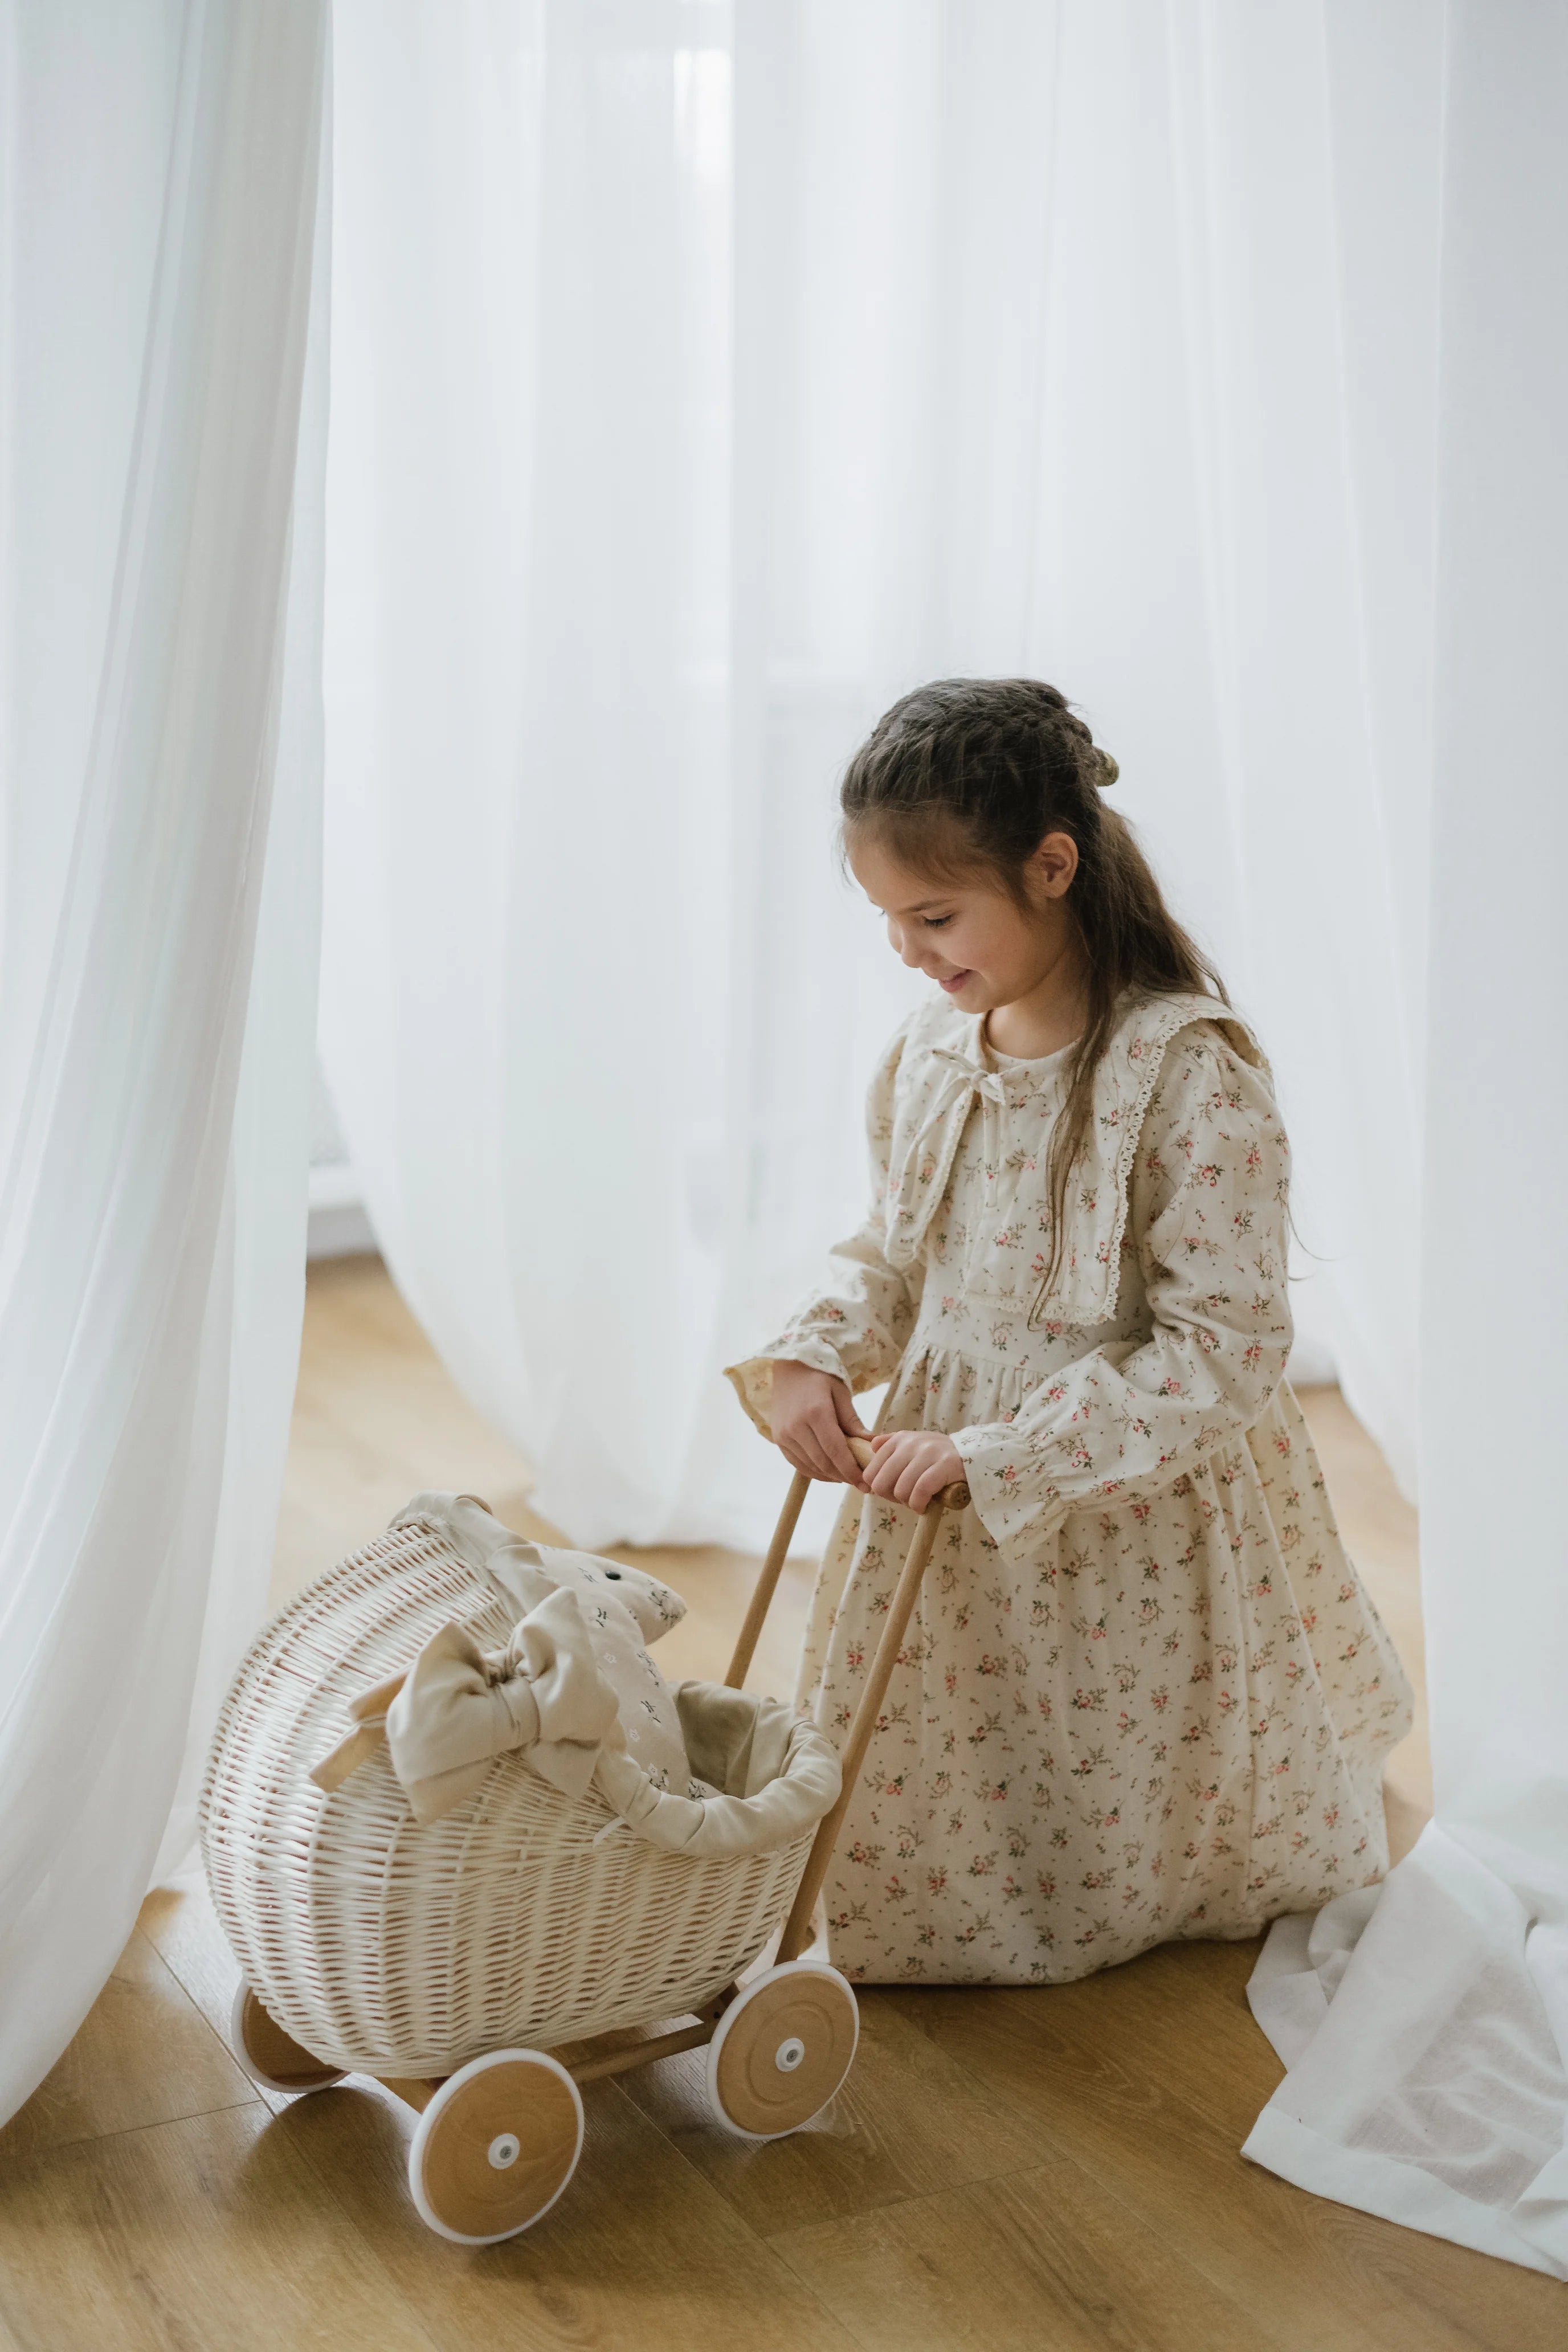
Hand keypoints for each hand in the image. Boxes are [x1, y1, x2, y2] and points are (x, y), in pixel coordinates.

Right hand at [770, 1360, 869, 1485]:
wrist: (789, 1367)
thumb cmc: (820, 1376)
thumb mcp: (841, 1394)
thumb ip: (853, 1422)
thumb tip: (872, 1445)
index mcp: (815, 1413)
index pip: (835, 1451)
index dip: (851, 1471)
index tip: (866, 1483)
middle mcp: (796, 1426)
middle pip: (823, 1463)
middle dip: (844, 1477)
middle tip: (863, 1484)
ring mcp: (783, 1435)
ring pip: (811, 1466)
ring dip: (831, 1476)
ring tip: (849, 1477)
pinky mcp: (778, 1439)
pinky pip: (798, 1464)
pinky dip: (816, 1472)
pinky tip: (830, 1473)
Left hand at [864, 1429, 965, 1511]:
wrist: (974, 1454)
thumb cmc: (939, 1455)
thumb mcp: (914, 1443)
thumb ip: (891, 1444)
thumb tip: (871, 1448)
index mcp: (899, 1439)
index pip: (871, 1472)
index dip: (879, 1489)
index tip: (893, 1493)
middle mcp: (910, 1444)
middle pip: (881, 1484)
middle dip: (892, 1498)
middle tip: (906, 1499)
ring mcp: (928, 1453)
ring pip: (900, 1490)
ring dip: (908, 1503)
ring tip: (919, 1502)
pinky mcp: (944, 1465)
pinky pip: (920, 1492)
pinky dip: (919, 1505)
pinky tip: (924, 1507)